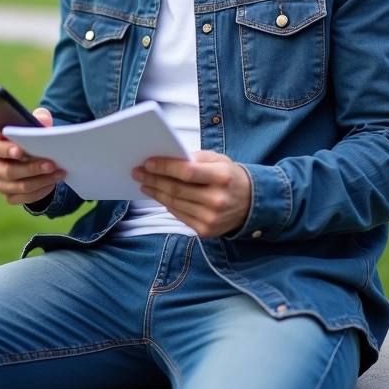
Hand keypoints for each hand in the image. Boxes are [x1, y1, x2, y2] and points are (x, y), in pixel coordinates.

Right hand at [0, 107, 65, 205]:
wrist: (30, 158)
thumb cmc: (27, 138)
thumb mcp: (32, 125)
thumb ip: (38, 118)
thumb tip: (43, 119)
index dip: (5, 150)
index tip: (20, 150)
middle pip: (8, 171)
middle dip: (31, 168)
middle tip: (51, 164)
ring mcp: (0, 183)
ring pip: (19, 186)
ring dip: (41, 180)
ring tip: (59, 173)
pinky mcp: (9, 196)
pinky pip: (24, 198)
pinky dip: (40, 191)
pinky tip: (52, 183)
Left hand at [132, 150, 251, 237]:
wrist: (251, 204)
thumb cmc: (230, 177)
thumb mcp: (218, 160)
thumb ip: (194, 159)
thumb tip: (167, 159)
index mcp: (221, 177)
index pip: (186, 172)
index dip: (165, 167)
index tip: (147, 163)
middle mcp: (217, 199)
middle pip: (177, 189)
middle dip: (154, 180)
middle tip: (138, 173)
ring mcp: (211, 218)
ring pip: (174, 204)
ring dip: (156, 193)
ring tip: (144, 184)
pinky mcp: (206, 230)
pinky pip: (179, 215)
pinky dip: (167, 205)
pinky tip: (159, 196)